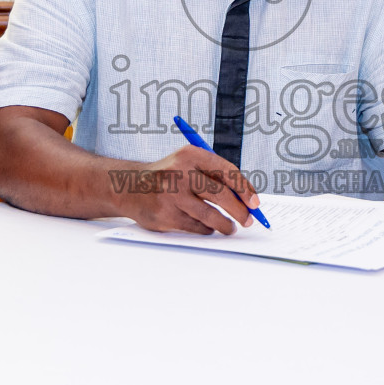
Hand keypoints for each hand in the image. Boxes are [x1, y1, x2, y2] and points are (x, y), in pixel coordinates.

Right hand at [124, 145, 260, 234]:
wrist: (129, 187)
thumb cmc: (167, 176)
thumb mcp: (188, 164)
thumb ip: (214, 176)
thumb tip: (246, 199)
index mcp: (190, 155)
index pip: (227, 171)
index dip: (245, 189)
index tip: (255, 203)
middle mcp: (180, 172)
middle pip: (221, 194)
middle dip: (240, 210)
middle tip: (248, 220)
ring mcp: (171, 195)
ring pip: (210, 215)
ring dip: (225, 224)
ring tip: (230, 228)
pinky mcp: (165, 215)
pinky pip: (196, 227)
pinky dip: (206, 229)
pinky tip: (207, 228)